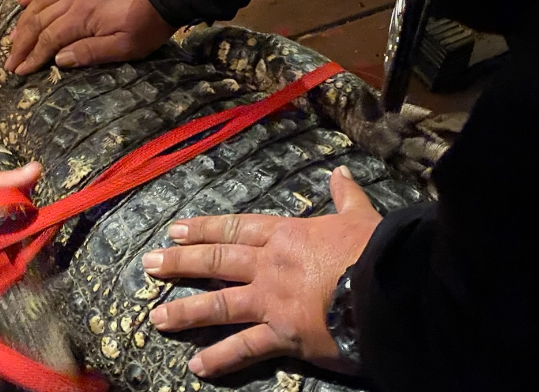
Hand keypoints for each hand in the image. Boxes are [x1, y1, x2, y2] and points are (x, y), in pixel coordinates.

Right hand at [4, 0, 176, 74]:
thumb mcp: (123, 48)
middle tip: (9, 62)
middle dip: (21, 44)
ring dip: (22, 22)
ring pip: (39, 3)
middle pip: (38, 21)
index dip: (33, 56)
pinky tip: (20, 1)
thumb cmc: (144, 27)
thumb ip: (89, 53)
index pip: (49, 39)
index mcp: (82, 17)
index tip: (20, 71)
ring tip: (11, 40)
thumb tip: (58, 60)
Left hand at [141, 166, 380, 377]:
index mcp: (286, 235)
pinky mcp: (283, 335)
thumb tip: (341, 172)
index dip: (204, 229)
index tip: (175, 229)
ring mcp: (272, 301)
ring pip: (219, 305)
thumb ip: (345, 197)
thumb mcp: (360, 217)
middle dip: (180, 262)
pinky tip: (197, 367)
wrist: (389, 286)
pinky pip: (245, 348)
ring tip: (157, 319)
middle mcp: (270, 266)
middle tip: (148, 264)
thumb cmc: (376, 250)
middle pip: (216, 262)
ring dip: (185, 312)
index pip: (235, 229)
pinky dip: (220, 358)